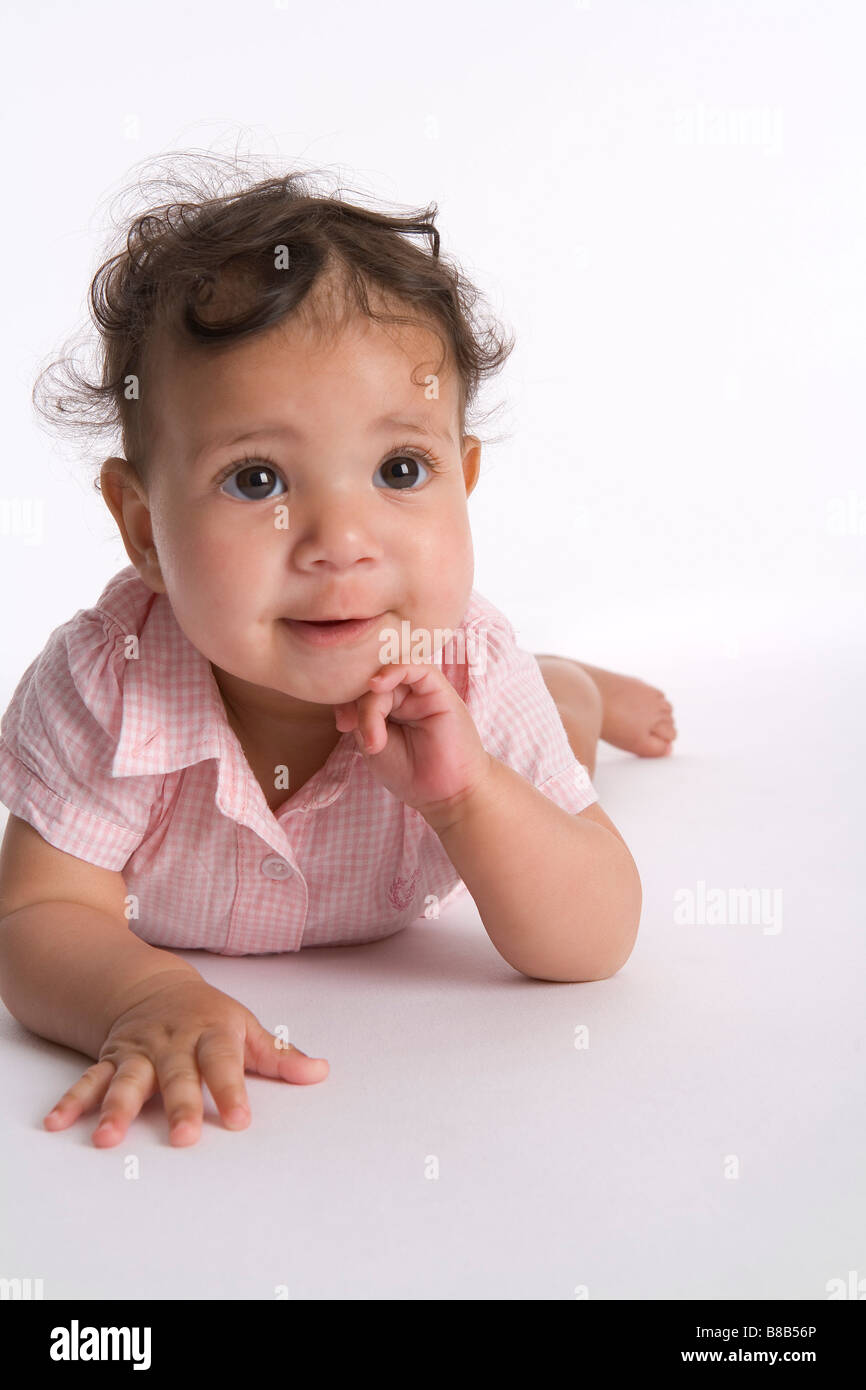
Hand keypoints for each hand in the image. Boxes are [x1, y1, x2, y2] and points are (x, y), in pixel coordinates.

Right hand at [42, 971, 327, 1147]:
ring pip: (128, 1080)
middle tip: (182, 1138)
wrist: (152, 986)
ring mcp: (139, 1052)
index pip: (225, 1062)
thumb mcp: (245, 1028)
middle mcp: (173, 1043)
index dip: (232, 1090)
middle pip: (176, 1075)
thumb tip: (320, 1072)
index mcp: (211, 1034)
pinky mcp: (110, 1060)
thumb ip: (279, 1057)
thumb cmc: (207, 1016)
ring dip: (116, 1109)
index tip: (240, 1119)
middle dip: (178, 1105)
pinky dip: (73, 1101)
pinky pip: (89, 1081)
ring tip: (106, 1139)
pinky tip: (59, 1123)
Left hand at [333, 659, 493, 828]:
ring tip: (375, 734)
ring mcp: (421, 692)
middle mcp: (404, 696)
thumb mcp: (373, 744)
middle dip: (358, 702)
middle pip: (373, 679)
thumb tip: (345, 697)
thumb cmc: (410, 773)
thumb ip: (361, 716)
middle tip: (351, 726)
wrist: (446, 794)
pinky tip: (377, 684)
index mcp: (387, 707)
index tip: (342, 723)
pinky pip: (416, 668)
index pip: (361, 686)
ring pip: (390, 675)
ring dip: (374, 699)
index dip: (345, 697)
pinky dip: (394, 670)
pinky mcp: (439, 691)